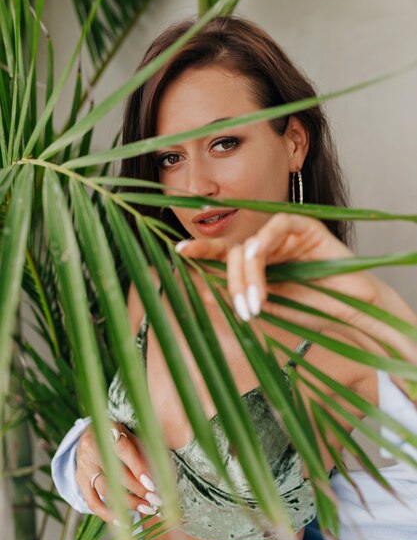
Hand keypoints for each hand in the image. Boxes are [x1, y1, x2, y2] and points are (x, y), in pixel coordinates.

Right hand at [76, 422, 161, 523]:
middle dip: (139, 490)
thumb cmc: (115, 435)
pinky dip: (108, 515)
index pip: (123, 451)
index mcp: (105, 432)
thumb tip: (160, 473)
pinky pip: (92, 503)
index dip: (138, 468)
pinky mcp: (80, 482)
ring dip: (128, 503)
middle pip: (116, 474)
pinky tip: (124, 522)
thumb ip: (142, 450)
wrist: (87, 435)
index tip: (153, 485)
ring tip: (147, 509)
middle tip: (156, 500)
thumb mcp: (129, 434)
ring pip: (106, 490)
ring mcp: (84, 467)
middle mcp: (91, 450)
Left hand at [175, 213, 379, 328]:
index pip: (223, 254)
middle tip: (244, 310)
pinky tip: (258, 256)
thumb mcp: (267, 306)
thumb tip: (201, 289)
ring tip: (257, 304)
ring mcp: (285, 235)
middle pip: (234, 253)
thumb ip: (239, 296)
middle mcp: (266, 245)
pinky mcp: (306, 226)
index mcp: (256, 263)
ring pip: (252, 245)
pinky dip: (265, 240)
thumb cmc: (312, 312)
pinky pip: (279, 224)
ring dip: (249, 275)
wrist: (351, 315)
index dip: (202, 251)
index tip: (180, 252)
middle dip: (234, 282)